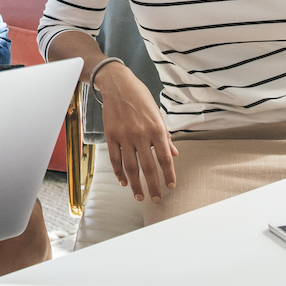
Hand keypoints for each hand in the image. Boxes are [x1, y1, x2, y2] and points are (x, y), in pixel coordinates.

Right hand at [94, 62, 178, 202]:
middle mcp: (141, 134)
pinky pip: (115, 159)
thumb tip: (174, 154)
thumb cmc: (141, 99)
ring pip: (130, 167)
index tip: (171, 186)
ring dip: (136, 184)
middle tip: (157, 199)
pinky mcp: (111, 136)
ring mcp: (124, 136)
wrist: (118, 85)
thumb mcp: (158, 114)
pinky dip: (119, 173)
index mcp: (156, 129)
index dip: (169, 174)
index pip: (165, 158)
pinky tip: (124, 181)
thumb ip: (165, 136)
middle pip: (149, 166)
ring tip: (139, 196)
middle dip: (153, 186)